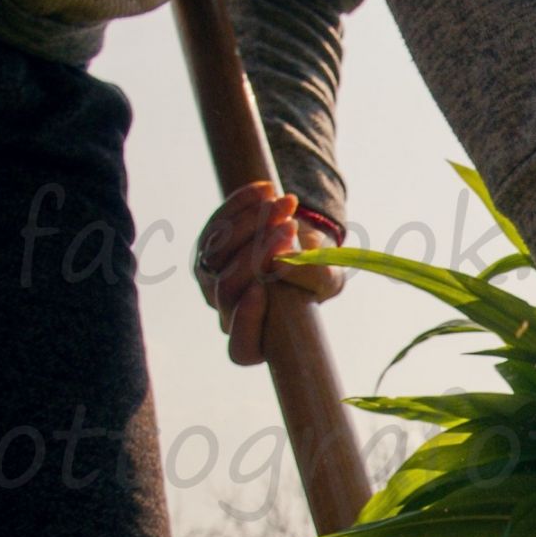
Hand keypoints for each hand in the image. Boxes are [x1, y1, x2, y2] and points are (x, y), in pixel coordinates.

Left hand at [193, 181, 343, 366]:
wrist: (302, 242)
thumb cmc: (317, 273)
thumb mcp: (328, 279)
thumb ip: (315, 279)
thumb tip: (284, 266)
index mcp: (258, 337)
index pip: (241, 347)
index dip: (246, 322)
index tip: (262, 289)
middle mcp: (228, 311)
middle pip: (227, 290)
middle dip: (258, 255)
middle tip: (290, 228)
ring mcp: (211, 279)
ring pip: (217, 253)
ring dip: (253, 223)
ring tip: (288, 203)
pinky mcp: (207, 246)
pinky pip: (216, 225)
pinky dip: (241, 205)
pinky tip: (266, 189)